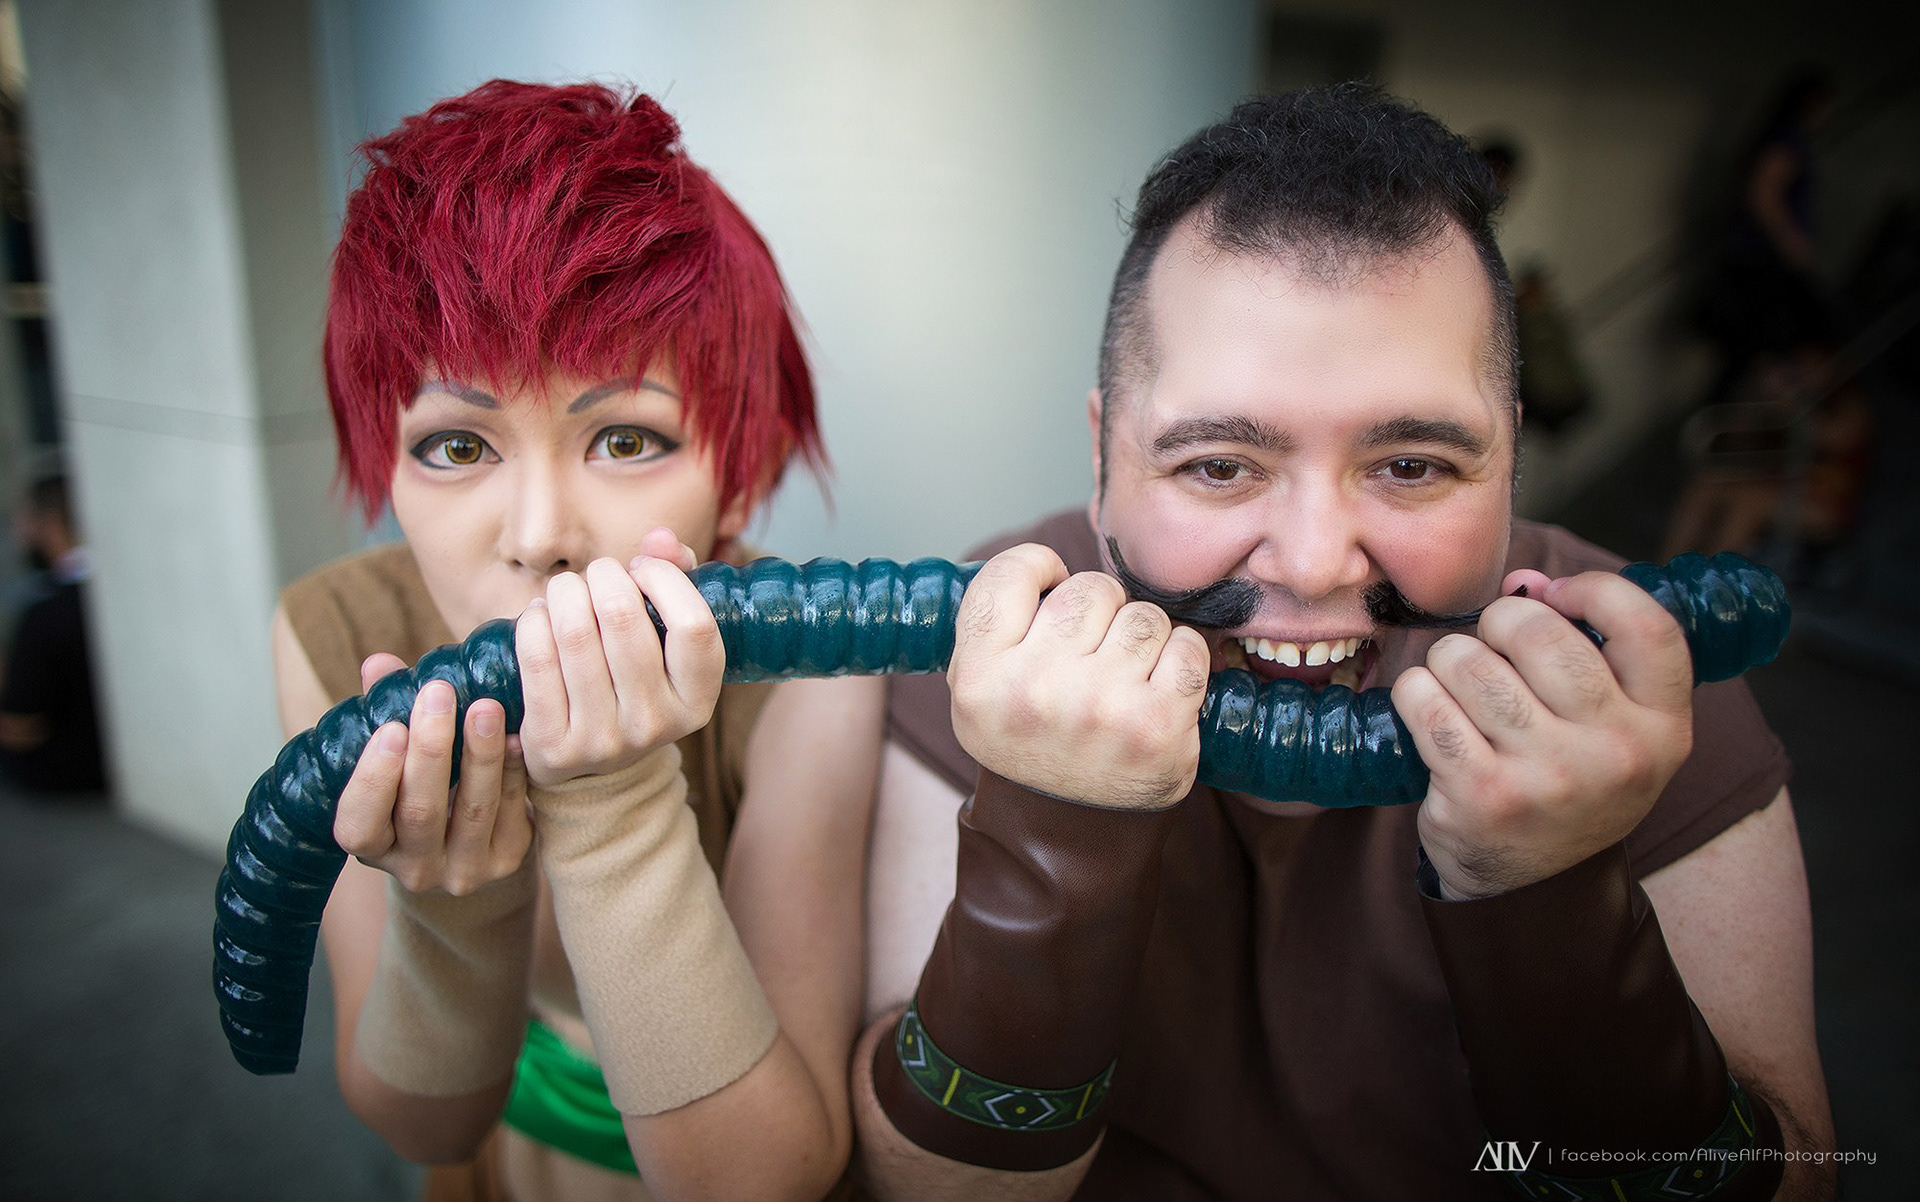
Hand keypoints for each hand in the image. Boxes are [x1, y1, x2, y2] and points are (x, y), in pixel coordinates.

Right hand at [332, 654, 531, 895]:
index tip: (391, 728)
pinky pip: (511, 813)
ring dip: (480, 754)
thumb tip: (379, 664)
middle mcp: (413, 869)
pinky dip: (512, 772)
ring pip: (472, 811)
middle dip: (431, 749)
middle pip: (420, 812)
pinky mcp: (508, 860)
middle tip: (438, 692)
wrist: (473, 839)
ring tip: (485, 706)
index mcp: (372, 846)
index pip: (359, 825)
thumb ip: (385, 712)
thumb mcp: (395, 759)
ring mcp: (463, 871)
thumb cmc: (420, 784)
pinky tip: (515, 736)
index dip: (373, 780)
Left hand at [515, 527, 723, 788]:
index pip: (694, 626)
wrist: (592, 768)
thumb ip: (674, 580)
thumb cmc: (633, 681)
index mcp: (698, 700)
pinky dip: (532, 622)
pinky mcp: (555, 745)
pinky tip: (538, 615)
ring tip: (565, 591)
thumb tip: (660, 537)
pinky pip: (538, 659)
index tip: (643, 568)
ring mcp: (605, 740)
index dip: (666, 580)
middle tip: (596, 574)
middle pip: (625, 619)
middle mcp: (657, 724)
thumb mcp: (666, 642)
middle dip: (603, 576)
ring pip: (576, 634)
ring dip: (564, 592)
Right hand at [947, 543, 1209, 808]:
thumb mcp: (977, 687)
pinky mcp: (1157, 725)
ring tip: (1122, 678)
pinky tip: (1158, 688)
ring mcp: (1099, 707)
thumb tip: (1047, 565)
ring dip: (1141, 639)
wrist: (1067, 828)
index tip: (1048, 596)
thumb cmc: (1030, 737)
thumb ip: (995, 620)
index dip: (1040, 571)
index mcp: (978, 676)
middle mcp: (1034, 690)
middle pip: (1091, 589)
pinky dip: (1181, 660)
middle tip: (1090, 656)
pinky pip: (1188, 647)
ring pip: (1144, 615)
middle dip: (1099, 613)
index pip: (1013, 571)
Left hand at [1391, 569, 1694, 898]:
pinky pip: (1425, 702)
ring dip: (1450, 660)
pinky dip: (1416, 693)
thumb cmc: (1570, 776)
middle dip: (1498, 623)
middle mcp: (1616, 751)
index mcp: (1663, 725)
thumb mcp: (1614, 724)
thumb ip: (1588, 649)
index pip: (1647, 624)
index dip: (1595, 590)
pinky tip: (1430, 710)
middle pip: (1536, 632)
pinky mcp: (1483, 794)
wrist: (1535, 885)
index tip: (1555, 596)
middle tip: (1492, 647)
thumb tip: (1526, 584)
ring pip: (1468, 661)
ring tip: (1460, 685)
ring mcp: (1548, 776)